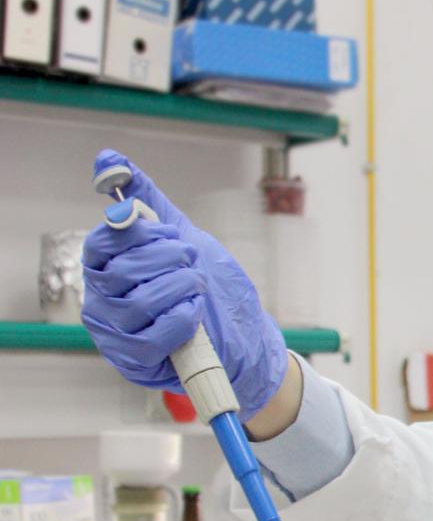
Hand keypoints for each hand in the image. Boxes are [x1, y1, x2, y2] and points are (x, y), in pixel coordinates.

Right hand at [81, 149, 287, 421]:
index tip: (170, 232)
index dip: (139, 233)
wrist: (244, 333)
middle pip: (122, 270)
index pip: (101, 242)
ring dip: (181, 288)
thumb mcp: (181, 235)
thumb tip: (108, 158)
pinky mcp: (136, 362)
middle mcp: (102, 301)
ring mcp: (116, 335)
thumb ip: (147, 201)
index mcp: (106, 267)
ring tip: (197, 287)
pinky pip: (153, 337)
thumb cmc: (207, 286)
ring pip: (138, 302)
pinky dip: (183, 319)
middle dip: (170, 259)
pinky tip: (195, 314)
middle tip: (192, 261)